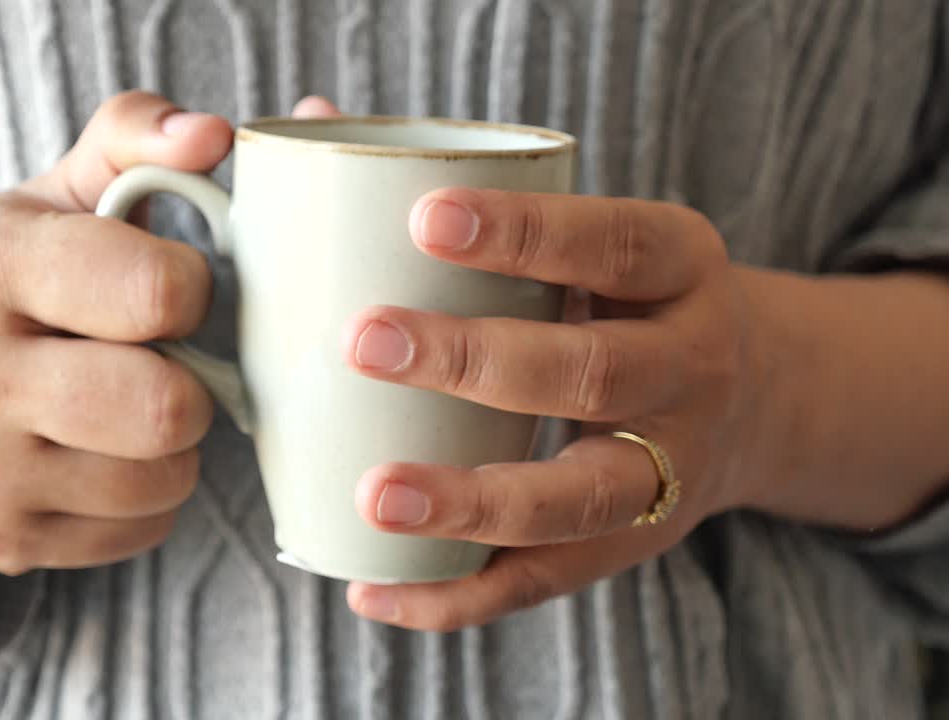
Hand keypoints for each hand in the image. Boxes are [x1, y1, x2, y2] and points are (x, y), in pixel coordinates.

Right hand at [0, 92, 338, 575]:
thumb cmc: (21, 274)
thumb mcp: (65, 190)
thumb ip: (138, 138)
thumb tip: (211, 135)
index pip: (158, 294)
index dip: (191, 290)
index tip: (168, 289)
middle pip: (167, 410)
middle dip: (190, 383)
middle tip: (161, 362)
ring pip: (163, 480)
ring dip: (175, 446)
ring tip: (132, 407)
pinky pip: (143, 531)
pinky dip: (148, 496)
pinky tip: (106, 455)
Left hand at [342, 188, 767, 630]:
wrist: (751, 397)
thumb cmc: (622, 296)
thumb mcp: (596, 236)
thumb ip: (480, 198)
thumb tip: (314, 125)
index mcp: (680, 269)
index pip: (613, 241)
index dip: (527, 232)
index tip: (423, 218)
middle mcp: (691, 367)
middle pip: (592, 373)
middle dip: (475, 360)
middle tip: (363, 340)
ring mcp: (668, 467)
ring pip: (578, 497)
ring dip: (472, 499)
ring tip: (373, 496)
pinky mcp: (629, 544)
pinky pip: (544, 583)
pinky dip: (457, 594)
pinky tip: (373, 587)